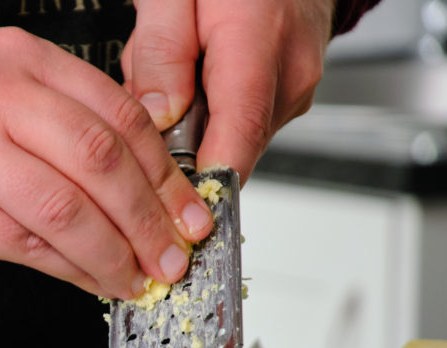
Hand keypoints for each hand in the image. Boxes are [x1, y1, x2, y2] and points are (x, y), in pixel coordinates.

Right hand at [0, 28, 213, 299]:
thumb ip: (59, 120)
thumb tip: (136, 178)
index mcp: (16, 59)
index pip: (117, 113)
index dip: (165, 171)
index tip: (189, 209)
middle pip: (101, 160)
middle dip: (152, 217)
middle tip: (177, 253)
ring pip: (67, 209)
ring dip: (115, 253)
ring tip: (141, 278)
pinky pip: (26, 245)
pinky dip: (71, 270)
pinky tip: (93, 282)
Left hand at [122, 0, 334, 182]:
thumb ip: (162, 51)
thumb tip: (160, 114)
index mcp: (259, 43)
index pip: (236, 138)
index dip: (202, 184)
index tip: (173, 205)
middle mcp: (288, 75)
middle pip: (224, 146)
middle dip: (176, 136)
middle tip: (152, 84)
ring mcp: (294, 87)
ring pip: (226, 136)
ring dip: (189, 117)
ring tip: (176, 64)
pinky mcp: (288, 93)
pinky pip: (236, 120)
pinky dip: (205, 105)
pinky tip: (194, 67)